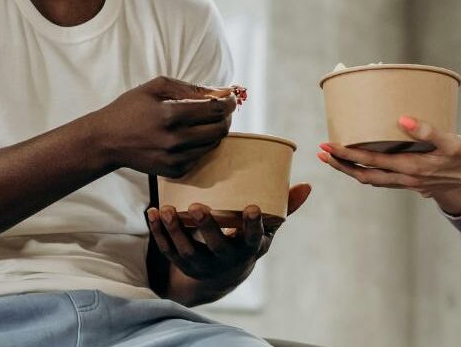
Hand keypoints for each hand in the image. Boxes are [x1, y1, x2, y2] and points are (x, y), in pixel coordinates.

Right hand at [95, 76, 238, 176]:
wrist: (106, 141)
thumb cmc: (130, 109)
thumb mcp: (156, 87)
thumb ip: (190, 88)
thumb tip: (221, 91)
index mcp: (170, 114)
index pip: (215, 109)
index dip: (229, 102)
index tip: (231, 97)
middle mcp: (175, 139)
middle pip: (219, 129)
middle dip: (225, 116)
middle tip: (220, 109)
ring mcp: (175, 158)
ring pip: (213, 144)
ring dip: (214, 130)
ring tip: (202, 121)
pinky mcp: (174, 171)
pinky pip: (200, 157)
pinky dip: (201, 145)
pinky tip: (188, 136)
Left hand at [146, 183, 310, 282]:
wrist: (223, 275)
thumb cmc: (246, 241)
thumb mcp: (267, 229)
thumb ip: (284, 207)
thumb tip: (307, 185)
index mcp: (247, 249)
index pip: (252, 239)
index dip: (253, 226)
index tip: (252, 207)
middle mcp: (225, 260)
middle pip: (216, 246)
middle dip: (206, 228)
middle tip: (198, 207)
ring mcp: (202, 264)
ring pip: (187, 250)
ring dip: (175, 230)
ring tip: (166, 210)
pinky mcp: (181, 263)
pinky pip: (168, 250)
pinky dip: (159, 233)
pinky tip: (152, 213)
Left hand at [317, 117, 460, 213]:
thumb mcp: (453, 141)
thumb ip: (429, 131)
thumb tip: (404, 119)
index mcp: (412, 169)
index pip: (371, 163)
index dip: (347, 156)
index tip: (329, 145)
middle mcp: (407, 179)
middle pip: (365, 174)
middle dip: (341, 164)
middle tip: (321, 151)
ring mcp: (410, 182)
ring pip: (373, 179)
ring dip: (352, 169)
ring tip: (334, 158)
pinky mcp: (415, 181)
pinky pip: (384, 179)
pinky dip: (367, 171)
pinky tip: (362, 163)